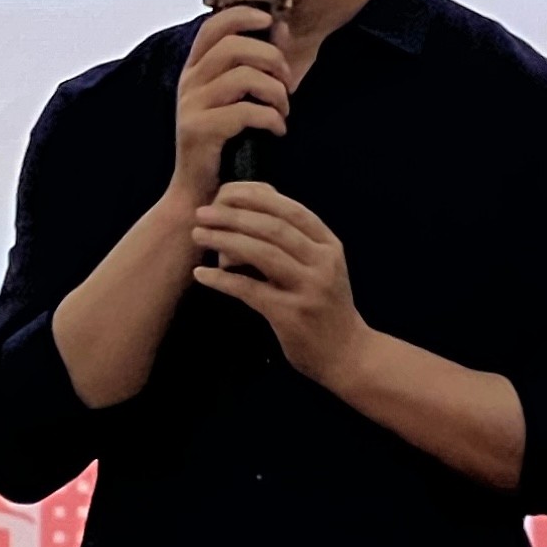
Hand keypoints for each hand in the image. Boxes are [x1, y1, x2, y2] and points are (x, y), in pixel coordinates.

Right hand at [169, 3, 289, 212]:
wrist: (199, 192)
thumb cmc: (224, 142)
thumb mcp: (237, 98)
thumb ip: (257, 61)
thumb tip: (282, 27)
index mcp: (195, 69)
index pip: (213, 26)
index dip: (243, 15)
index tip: (270, 21)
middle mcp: (189, 82)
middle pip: (234, 46)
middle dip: (272, 59)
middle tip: (288, 83)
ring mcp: (192, 105)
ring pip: (243, 76)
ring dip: (276, 91)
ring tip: (283, 110)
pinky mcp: (200, 130)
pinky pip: (246, 111)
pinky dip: (271, 118)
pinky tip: (278, 130)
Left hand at [189, 180, 365, 387]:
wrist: (348, 355)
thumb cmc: (327, 307)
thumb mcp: (324, 268)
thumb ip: (298, 243)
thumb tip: (252, 213)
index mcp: (329, 246)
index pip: (291, 209)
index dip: (256, 196)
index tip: (226, 191)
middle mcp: (322, 263)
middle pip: (273, 227)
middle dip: (234, 215)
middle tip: (203, 212)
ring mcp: (308, 289)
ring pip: (261, 253)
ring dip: (224, 240)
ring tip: (198, 235)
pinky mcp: (290, 315)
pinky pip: (249, 290)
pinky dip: (222, 280)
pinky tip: (201, 274)